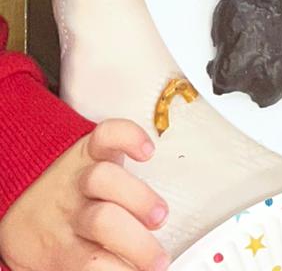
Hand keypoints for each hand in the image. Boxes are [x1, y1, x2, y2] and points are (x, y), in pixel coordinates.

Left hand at [0, 121, 166, 270]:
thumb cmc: (41, 240)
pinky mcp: (86, 149)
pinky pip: (106, 133)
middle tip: (157, 260)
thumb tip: (113, 268)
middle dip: (138, 242)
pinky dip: (130, 137)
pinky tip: (146, 152)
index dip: (123, 270)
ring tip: (158, 216)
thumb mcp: (50, 268)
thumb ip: (75, 269)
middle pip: (103, 221)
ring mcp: (77, 177)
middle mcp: (68, 212)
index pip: (93, 263)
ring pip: (104, 177)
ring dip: (139, 197)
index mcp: (56, 249)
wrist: (11, 199)